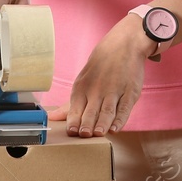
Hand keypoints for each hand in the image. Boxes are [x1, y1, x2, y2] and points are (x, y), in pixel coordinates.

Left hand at [47, 14, 153, 136]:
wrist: (122, 46)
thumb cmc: (99, 68)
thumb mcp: (82, 83)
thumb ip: (70, 106)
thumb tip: (52, 118)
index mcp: (82, 89)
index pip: (76, 108)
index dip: (74, 121)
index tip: (72, 132)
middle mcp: (97, 90)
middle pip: (91, 111)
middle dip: (87, 123)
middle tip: (84, 134)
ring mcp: (114, 91)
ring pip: (107, 111)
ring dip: (103, 123)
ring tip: (98, 133)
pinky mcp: (130, 93)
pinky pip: (124, 108)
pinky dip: (120, 119)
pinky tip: (115, 128)